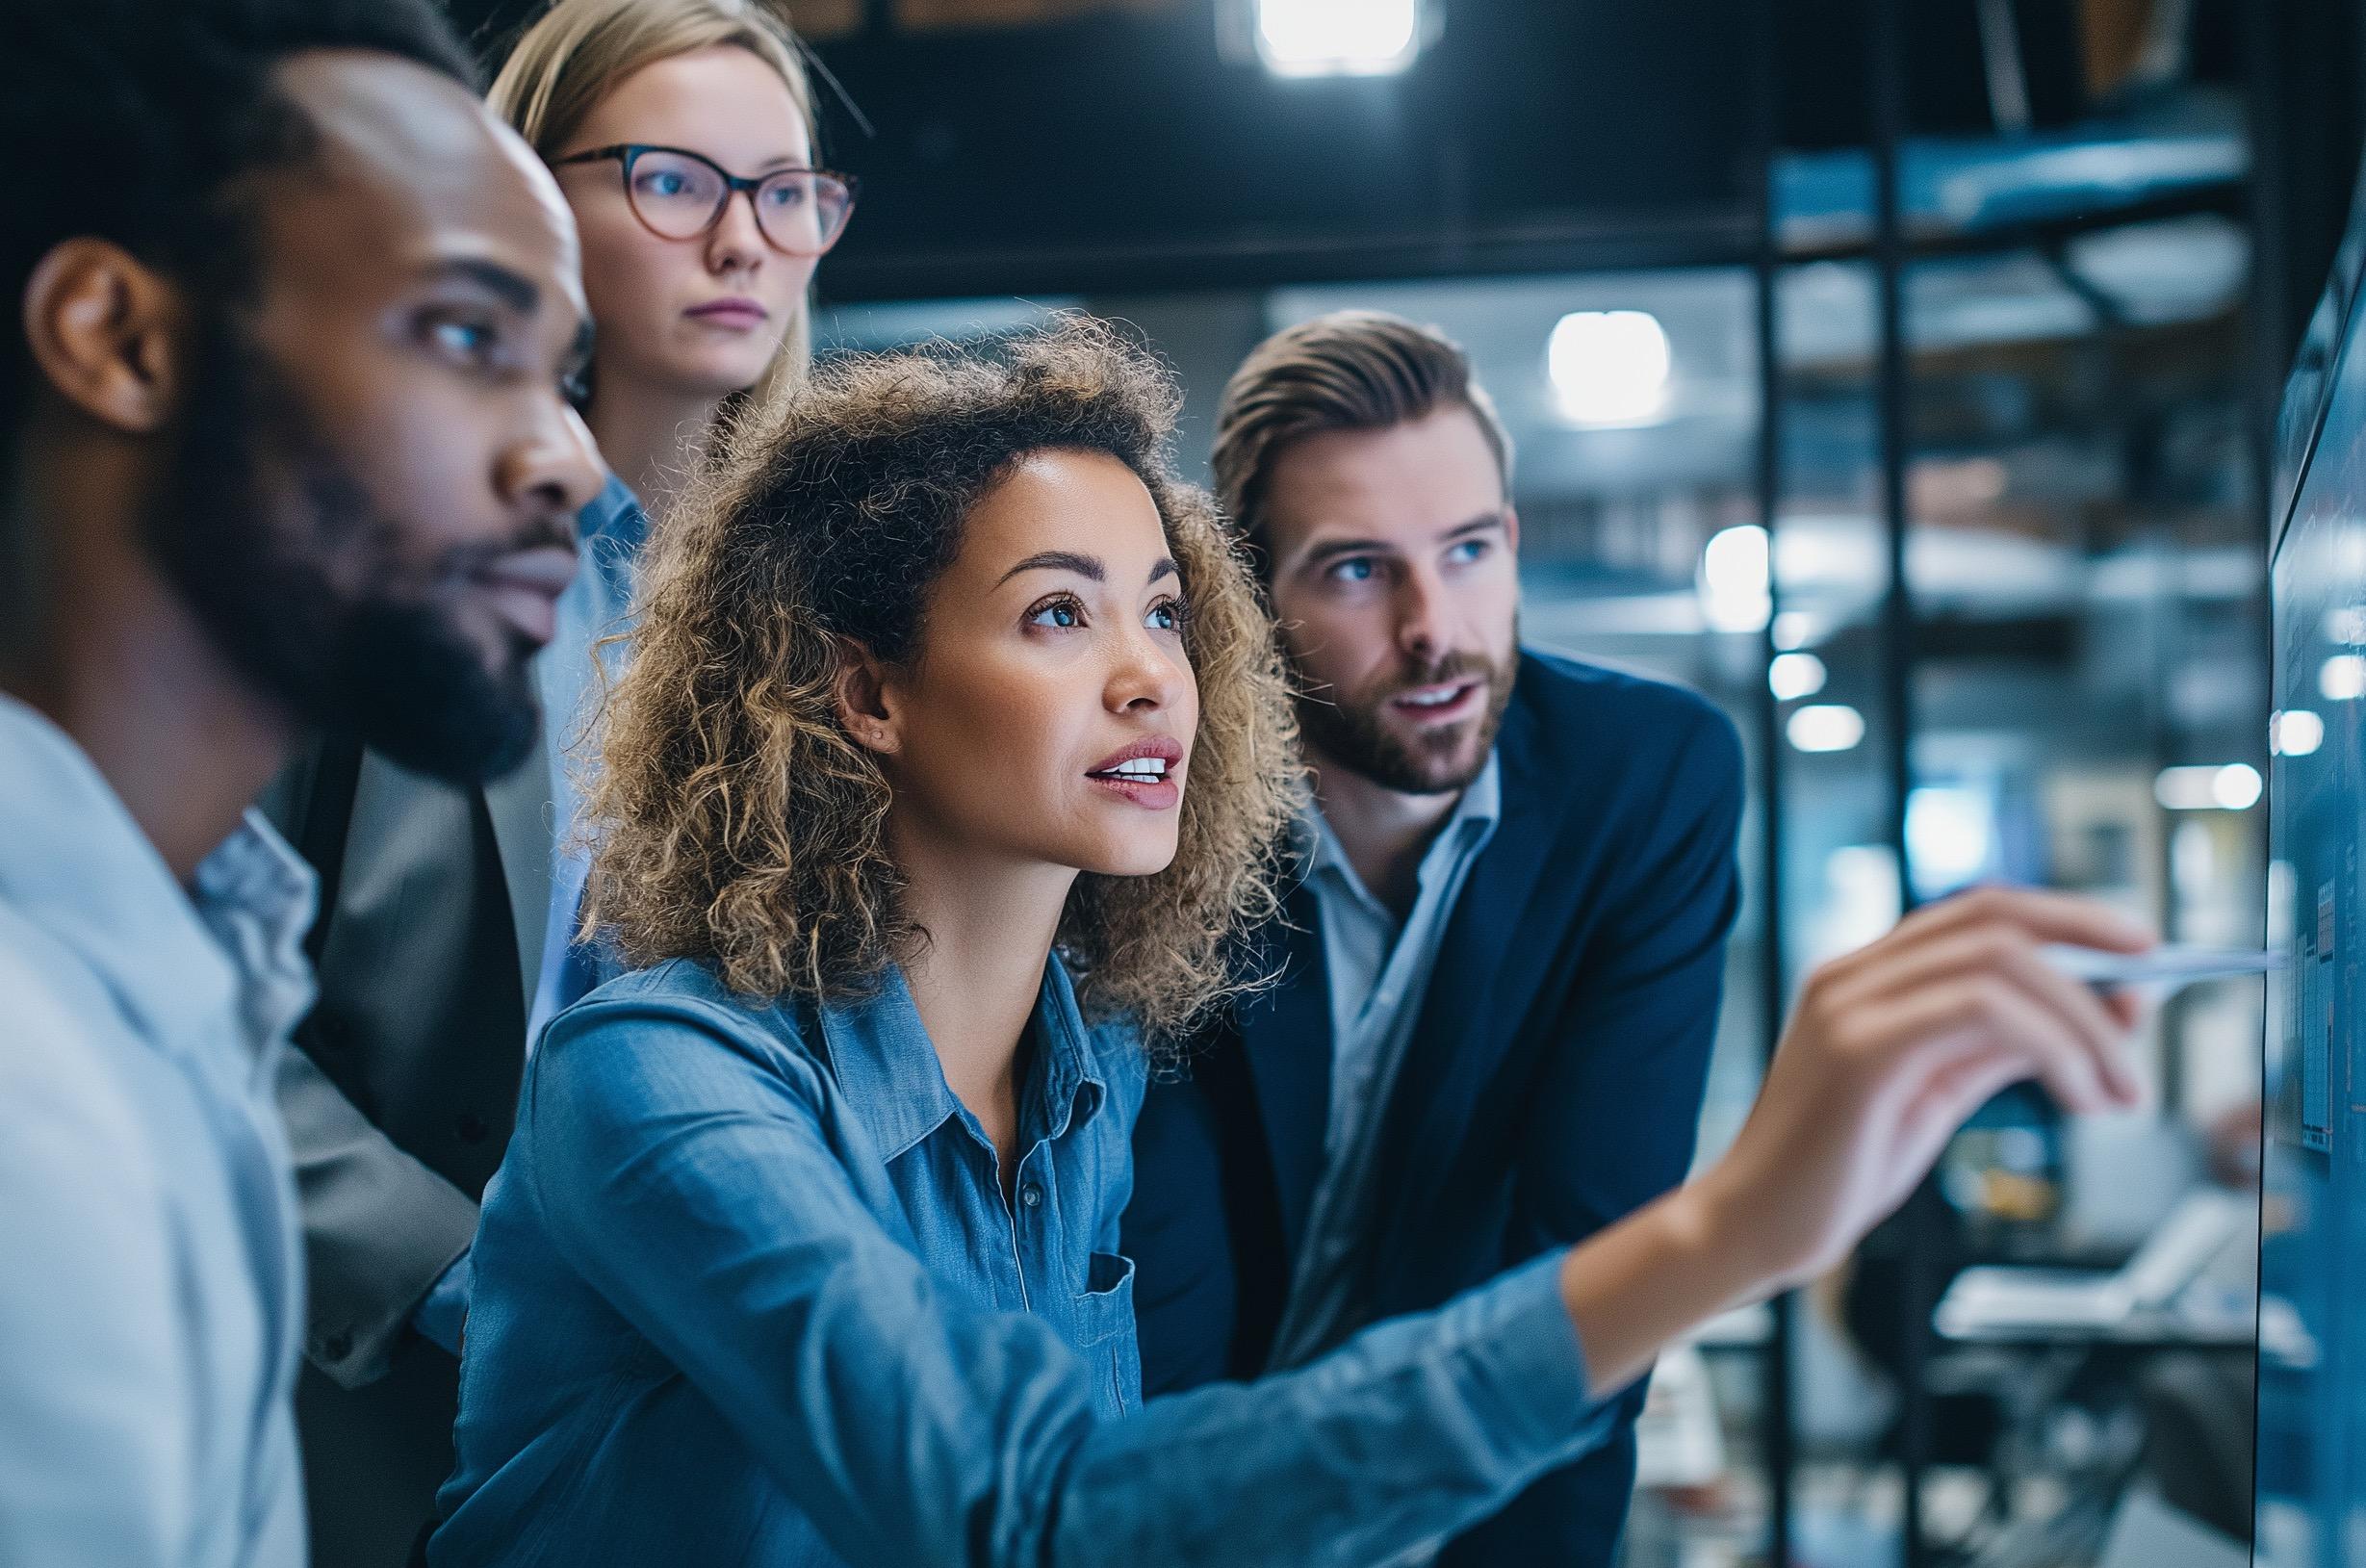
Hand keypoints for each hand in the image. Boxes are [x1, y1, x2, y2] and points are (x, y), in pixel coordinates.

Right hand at [1692, 886, 2151, 1291]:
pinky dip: (2054, 1046)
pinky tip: (2082, 1096)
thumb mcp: (1935, 1091)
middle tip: (2147, 1016)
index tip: (2140, 949)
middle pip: (1996, 920)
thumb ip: (2001, 1044)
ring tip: (2120, 1087)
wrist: (1756, 1229)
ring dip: (2083, 1021)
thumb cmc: (1838, 1168)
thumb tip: (2102, 1008)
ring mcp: (1851, 1005)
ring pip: (2000, 964)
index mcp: (1865, 975)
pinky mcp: (1861, 1049)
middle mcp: (1853, 973)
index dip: (2067, 916)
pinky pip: (1983, 1013)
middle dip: (2091, 951)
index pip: (1979, 912)